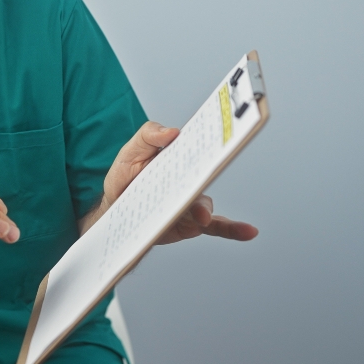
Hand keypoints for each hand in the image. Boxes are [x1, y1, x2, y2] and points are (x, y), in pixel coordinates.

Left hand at [101, 121, 258, 244]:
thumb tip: (173, 131)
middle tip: (210, 170)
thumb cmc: (125, 176)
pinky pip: (215, 226)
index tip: (225, 133)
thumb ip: (148, 136)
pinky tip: (248, 232)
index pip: (200, 145)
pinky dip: (233, 230)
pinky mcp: (192, 223)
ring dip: (204, 208)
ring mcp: (192, 201)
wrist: (115, 208)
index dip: (213, 139)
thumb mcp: (130, 151)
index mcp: (179, 157)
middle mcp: (191, 178)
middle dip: (210, 171)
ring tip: (200, 216)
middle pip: (205, 174)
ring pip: (204, 203)